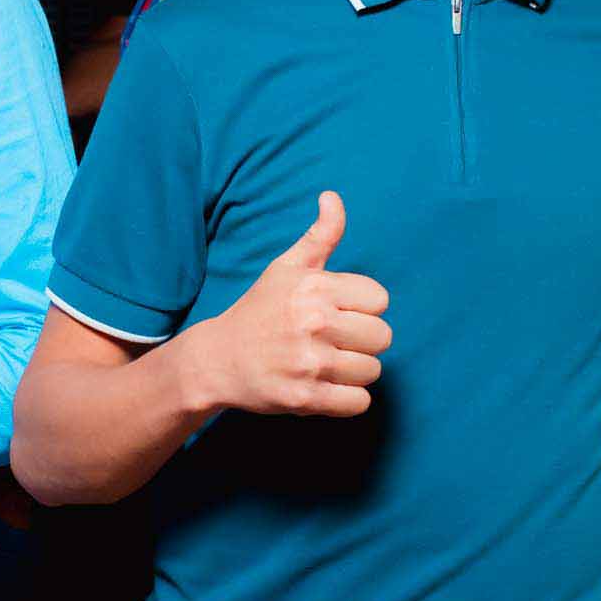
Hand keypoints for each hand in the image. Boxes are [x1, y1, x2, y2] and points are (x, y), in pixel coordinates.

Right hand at [186, 192, 391, 416]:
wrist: (217, 360)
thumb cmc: (258, 311)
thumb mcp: (286, 268)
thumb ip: (319, 235)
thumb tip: (332, 197)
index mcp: (315, 288)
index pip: (380, 300)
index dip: (362, 308)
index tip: (338, 313)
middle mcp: (314, 323)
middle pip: (382, 337)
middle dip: (362, 341)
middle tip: (334, 342)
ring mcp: (310, 363)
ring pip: (372, 371)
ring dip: (354, 371)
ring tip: (327, 364)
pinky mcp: (306, 399)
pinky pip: (359, 403)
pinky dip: (348, 400)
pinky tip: (326, 387)